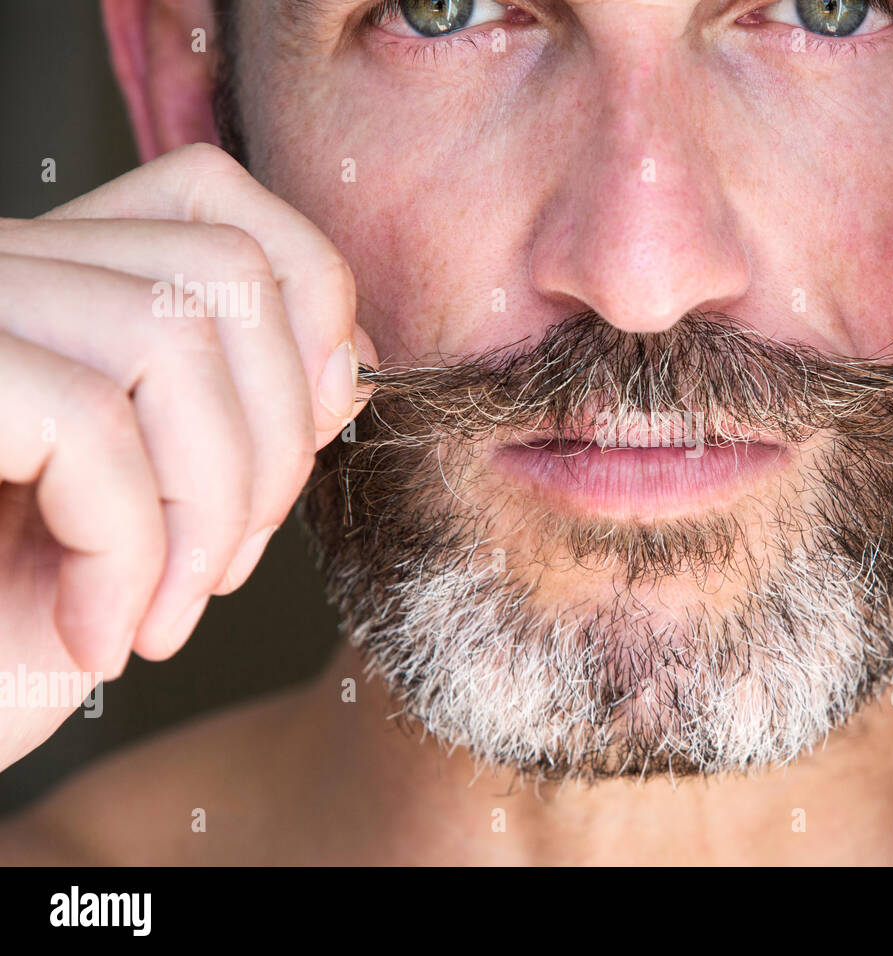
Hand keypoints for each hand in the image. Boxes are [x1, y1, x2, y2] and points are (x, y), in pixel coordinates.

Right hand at [0, 143, 376, 766]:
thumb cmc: (16, 633)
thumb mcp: (161, 514)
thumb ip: (242, 414)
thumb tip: (349, 360)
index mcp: (55, 289)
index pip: (210, 197)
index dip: (308, 291)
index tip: (328, 414)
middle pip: (221, 265)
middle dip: (277, 435)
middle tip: (229, 565)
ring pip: (169, 336)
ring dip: (209, 506)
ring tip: (163, 611)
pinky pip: (86, 424)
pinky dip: (127, 553)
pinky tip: (98, 635)